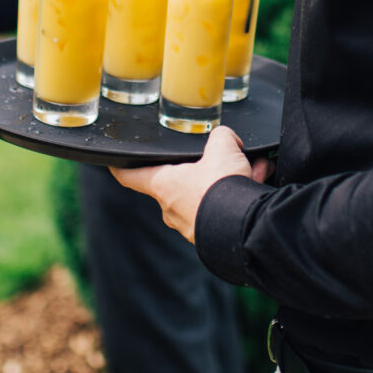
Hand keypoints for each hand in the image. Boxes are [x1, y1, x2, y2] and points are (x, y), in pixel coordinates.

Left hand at [109, 126, 270, 241]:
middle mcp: (171, 208)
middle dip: (206, 166)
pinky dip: (238, 197)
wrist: (246, 227)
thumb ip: (221, 137)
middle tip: (228, 155)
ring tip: (254, 169)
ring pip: (207, 194)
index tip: (113, 162)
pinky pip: (222, 209)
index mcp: (164, 185)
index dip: (121, 166)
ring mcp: (191, 225)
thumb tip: (227, 139)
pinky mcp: (211, 235)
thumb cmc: (222, 188)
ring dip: (228, 180)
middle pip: (181, 180)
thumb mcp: (223, 148)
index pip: (130, 176)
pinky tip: (258, 185)